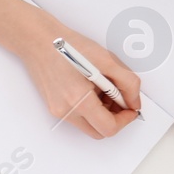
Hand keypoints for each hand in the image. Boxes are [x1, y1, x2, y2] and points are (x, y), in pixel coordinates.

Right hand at [10, 13, 141, 138]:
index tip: (131, 108)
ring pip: (89, 125)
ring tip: (102, 88)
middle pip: (98, 132)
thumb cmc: (67, 46)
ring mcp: (58, 111)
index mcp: (79, 100)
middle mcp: (66, 111)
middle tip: (120, 99)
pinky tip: (90, 88)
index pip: (108, 128)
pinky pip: (78, 116)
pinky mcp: (54, 107)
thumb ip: (128, 83)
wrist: (39, 41)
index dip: (125, 120)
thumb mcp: (107, 60)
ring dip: (102, 113)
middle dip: (114, 118)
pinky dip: (90, 107)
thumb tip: (134, 102)